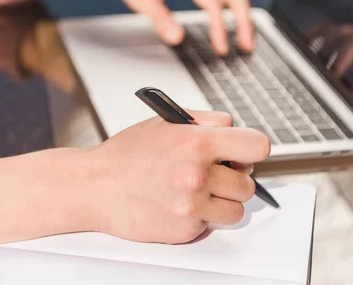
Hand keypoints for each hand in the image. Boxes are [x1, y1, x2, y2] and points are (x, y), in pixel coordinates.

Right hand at [0, 111, 269, 249]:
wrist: (94, 187)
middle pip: (248, 182)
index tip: (243, 153)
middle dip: (233, 177)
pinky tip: (180, 204)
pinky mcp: (185, 230)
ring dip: (222, 201)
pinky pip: (213, 224)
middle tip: (212, 173)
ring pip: (237, 209)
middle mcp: (198, 175)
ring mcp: (192, 205)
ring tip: (198, 191)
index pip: (258, 146)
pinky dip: (202, 217)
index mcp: (197, 142)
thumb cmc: (126, 154)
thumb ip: (204, 121)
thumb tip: (233, 128)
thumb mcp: (164, 122)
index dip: (251, 149)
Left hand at [18, 0, 252, 55]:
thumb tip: (177, 38)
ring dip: (243, 14)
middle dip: (244, 21)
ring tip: (245, 40)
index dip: (219, 26)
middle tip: (246, 47)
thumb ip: (159, 19)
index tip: (221, 48)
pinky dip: (235, 5)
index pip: (211, 1)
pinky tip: (234, 21)